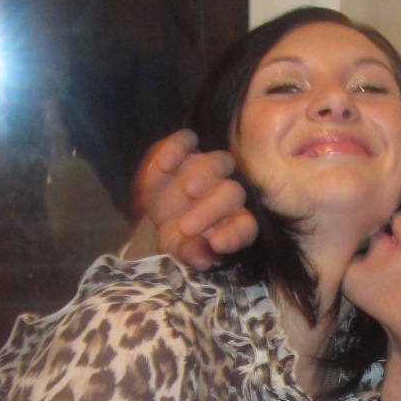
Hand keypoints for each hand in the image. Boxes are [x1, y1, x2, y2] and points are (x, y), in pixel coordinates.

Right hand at [125, 131, 256, 268]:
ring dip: (204, 174)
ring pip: (218, 163)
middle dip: (212, 209)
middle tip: (186, 226)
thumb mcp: (180, 249)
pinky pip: (187, 141)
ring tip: (187, 190)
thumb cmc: (177, 236)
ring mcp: (208, 168)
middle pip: (232, 193)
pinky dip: (177, 148)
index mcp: (234, 221)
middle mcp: (227, 192)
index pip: (245, 227)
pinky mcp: (186, 151)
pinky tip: (165, 164)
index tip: (216, 244)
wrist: (155, 217)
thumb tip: (202, 259)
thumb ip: (191, 254)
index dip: (234, 235)